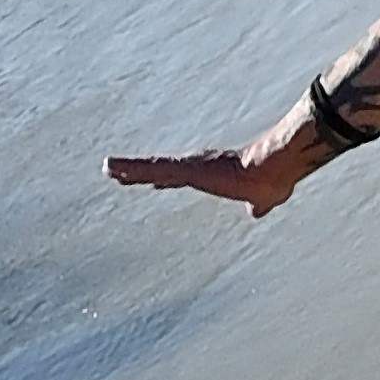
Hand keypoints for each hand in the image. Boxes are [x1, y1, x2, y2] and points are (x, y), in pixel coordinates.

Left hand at [106, 148, 292, 213]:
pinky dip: (129, 167)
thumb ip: (257, 205)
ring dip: (128, 170)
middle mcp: (196, 167)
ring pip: (151, 168)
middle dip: (139, 173)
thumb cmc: (271, 179)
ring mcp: (188, 167)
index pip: (182, 177)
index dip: (165, 180)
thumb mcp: (263, 198)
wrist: (272, 170)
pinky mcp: (183, 168)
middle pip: (161, 171)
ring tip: (107, 168)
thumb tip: (257, 212)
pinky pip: (150, 168)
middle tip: (118, 174)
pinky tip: (111, 167)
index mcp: (212, 174)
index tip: (152, 181)